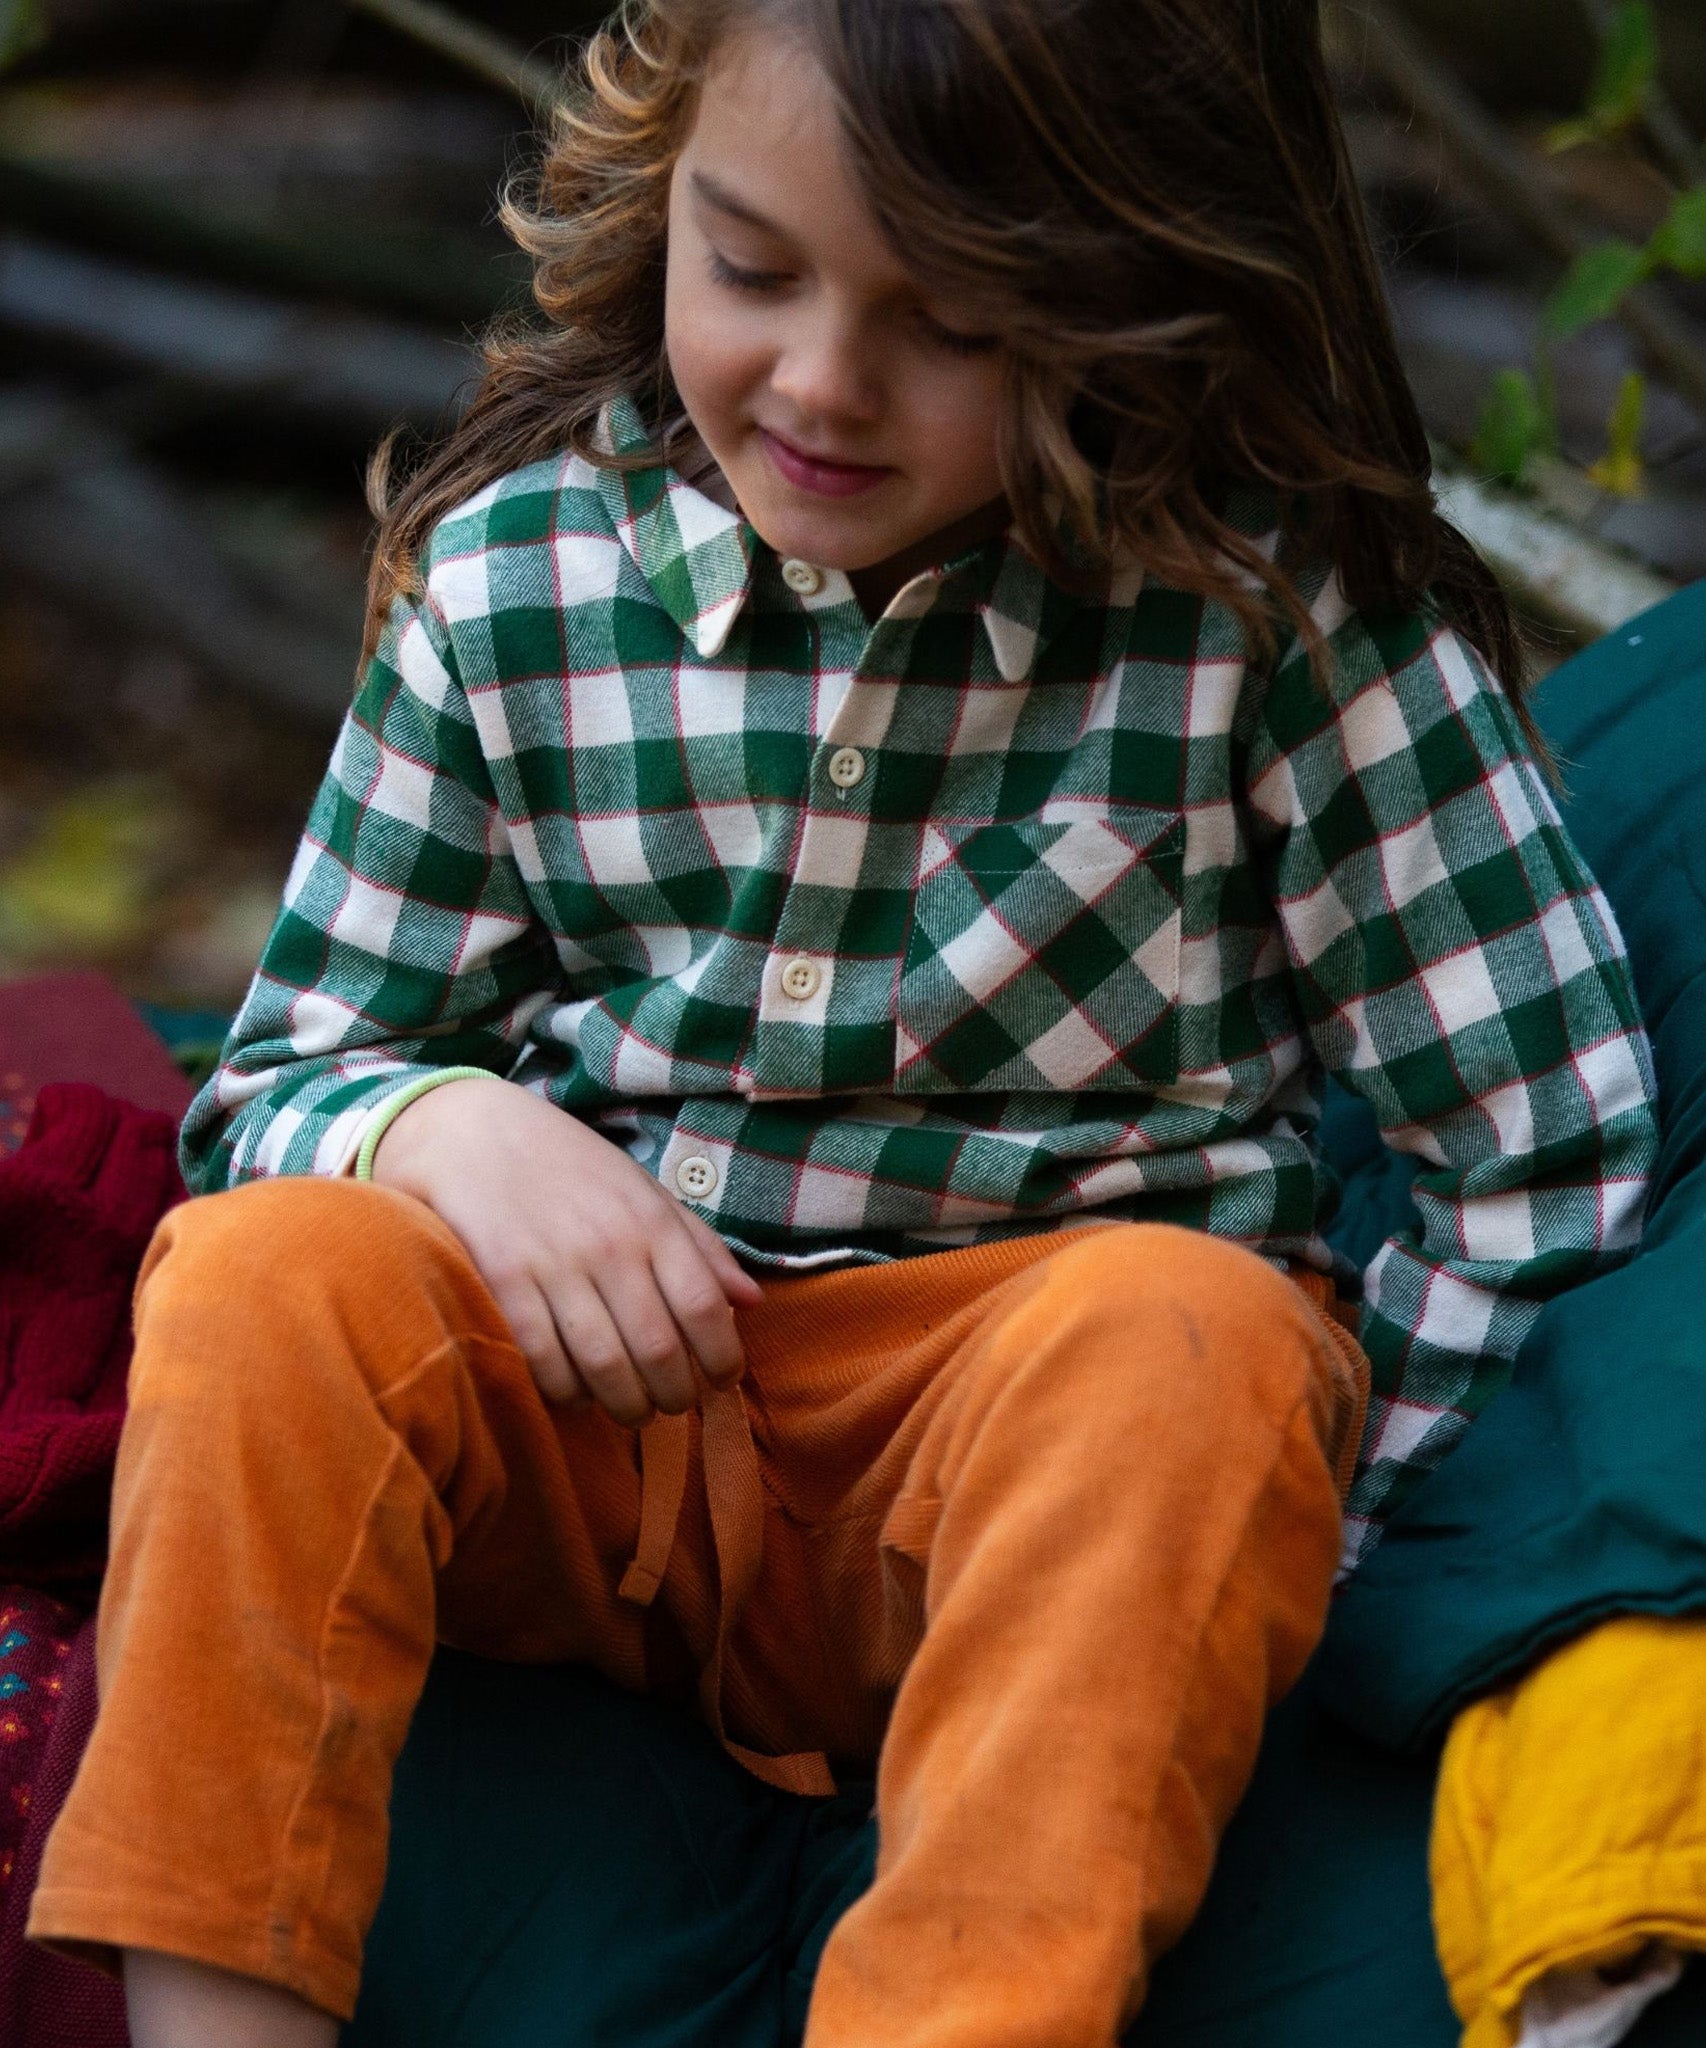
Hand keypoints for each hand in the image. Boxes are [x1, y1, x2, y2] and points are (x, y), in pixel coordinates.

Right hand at [369, 1078, 763, 1424]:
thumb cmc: (569, 1166)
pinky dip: (566, 1392)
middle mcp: (610, 1245)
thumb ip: (699, 1246)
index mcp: (651, 1222)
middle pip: (658, 1350)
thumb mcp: (644, 1191)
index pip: (704, 1308)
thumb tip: (751, 1301)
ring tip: (632, 1409)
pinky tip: (576, 1393)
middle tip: (674, 1404)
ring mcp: (555, 1265)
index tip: (722, 1380)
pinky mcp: (504, 1282)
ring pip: (603, 1366)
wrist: (473, 1132)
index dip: (722, 1358)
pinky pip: (543, 1361)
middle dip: (675, 1395)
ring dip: (625, 1405)